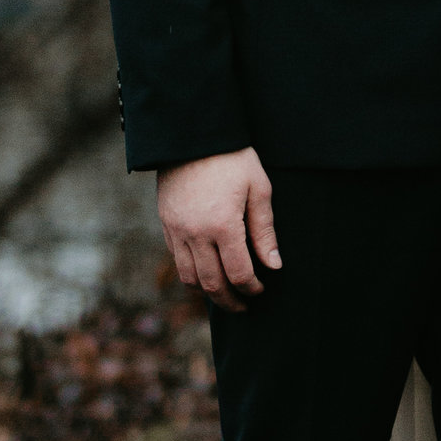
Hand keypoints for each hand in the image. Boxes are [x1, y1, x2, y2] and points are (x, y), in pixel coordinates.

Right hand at [158, 148, 279, 309]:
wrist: (192, 133)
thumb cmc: (232, 157)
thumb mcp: (258, 188)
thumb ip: (265, 231)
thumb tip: (274, 266)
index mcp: (223, 225)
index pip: (238, 273)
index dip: (252, 288)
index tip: (262, 290)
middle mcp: (195, 233)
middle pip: (211, 284)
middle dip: (230, 301)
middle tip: (244, 306)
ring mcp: (176, 230)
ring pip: (189, 278)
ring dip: (207, 293)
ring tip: (224, 296)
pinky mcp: (166, 223)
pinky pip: (176, 260)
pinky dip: (191, 275)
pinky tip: (205, 273)